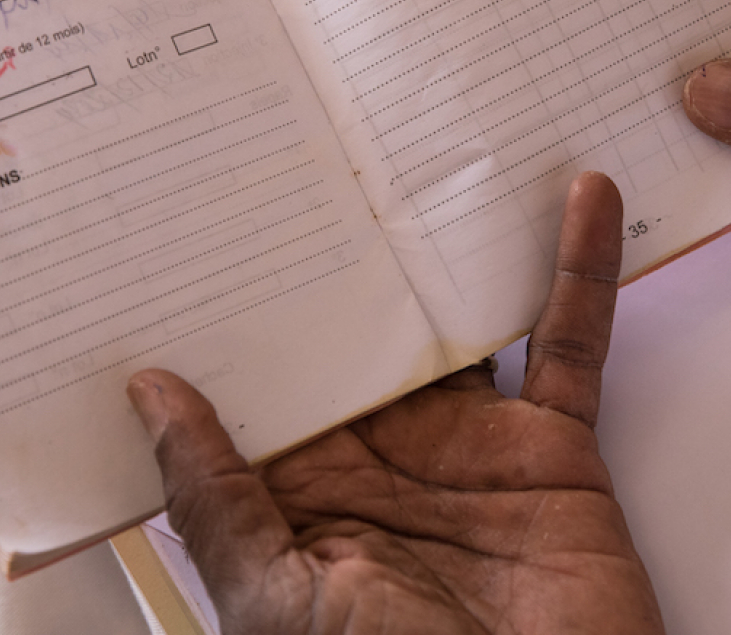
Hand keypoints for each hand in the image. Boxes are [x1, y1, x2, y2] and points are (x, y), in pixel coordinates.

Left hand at [126, 172, 663, 634]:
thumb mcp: (274, 604)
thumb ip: (218, 498)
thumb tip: (149, 394)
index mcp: (303, 492)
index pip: (266, 379)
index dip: (241, 304)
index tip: (209, 216)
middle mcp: (384, 458)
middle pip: (360, 332)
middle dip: (341, 248)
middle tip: (315, 141)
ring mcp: (470, 451)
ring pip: (457, 321)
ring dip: (454, 244)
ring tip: (433, 145)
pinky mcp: (554, 452)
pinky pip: (571, 347)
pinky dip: (580, 273)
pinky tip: (581, 199)